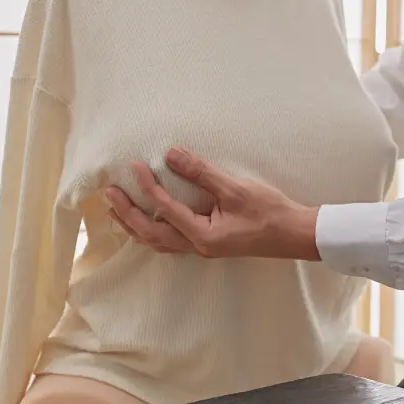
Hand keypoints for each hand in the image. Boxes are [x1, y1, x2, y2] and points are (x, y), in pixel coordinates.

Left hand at [105, 148, 320, 260]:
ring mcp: (203, 248)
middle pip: (151, 234)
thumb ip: (201, 173)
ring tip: (117, 210)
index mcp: (202, 235)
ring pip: (158, 242)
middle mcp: (198, 246)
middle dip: (127, 215)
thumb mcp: (235, 189)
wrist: (294, 234)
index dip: (148, 188)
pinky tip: (148, 222)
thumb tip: (171, 154)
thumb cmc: (270, 212)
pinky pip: (171, 242)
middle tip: (108, 195)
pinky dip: (153, 232)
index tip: (135, 167)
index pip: (165, 209)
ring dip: (135, 226)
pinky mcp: (210, 244)